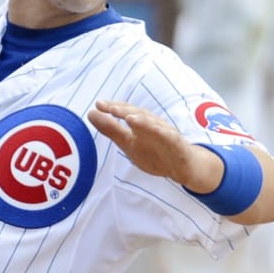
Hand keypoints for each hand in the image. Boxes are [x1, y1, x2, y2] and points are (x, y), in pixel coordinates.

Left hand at [88, 99, 221, 191]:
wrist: (182, 167)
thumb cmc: (154, 151)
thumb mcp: (128, 141)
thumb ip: (110, 128)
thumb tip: (91, 113)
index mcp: (139, 124)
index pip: (126, 112)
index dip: (113, 107)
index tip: (98, 104)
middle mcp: (152, 125)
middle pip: (138, 115)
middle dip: (124, 110)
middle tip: (109, 107)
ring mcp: (165, 134)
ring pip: (153, 125)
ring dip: (142, 120)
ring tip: (128, 117)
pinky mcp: (176, 144)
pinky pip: (169, 138)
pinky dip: (162, 133)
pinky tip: (154, 130)